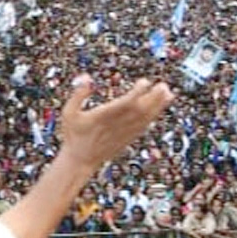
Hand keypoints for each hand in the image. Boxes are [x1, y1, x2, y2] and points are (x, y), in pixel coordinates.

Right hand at [58, 75, 173, 175]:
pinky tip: (160, 106)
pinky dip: (153, 116)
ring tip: (168, 93)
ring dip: (157, 106)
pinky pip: (143, 126)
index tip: (144, 82)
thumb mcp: (68, 113)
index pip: (123, 104)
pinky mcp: (128, 138)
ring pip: (144, 118)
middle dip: (153, 99)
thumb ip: (78, 94)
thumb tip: (87, 77)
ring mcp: (124, 133)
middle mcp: (116, 125)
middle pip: (139, 111)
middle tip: (163, 86)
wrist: (80, 160)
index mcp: (102, 117)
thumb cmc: (74, 135)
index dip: (136, 94)